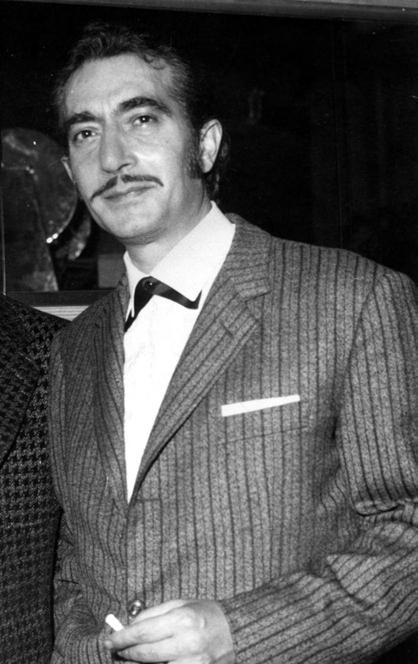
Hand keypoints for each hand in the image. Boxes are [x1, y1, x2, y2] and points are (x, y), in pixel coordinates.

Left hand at [103, 598, 234, 662]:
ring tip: (134, 656)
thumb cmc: (207, 614)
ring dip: (140, 663)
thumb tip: (130, 625)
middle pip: (145, 653)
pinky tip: (153, 663)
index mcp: (183, 619)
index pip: (143, 632)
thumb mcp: (181, 604)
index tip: (110, 640)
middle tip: (116, 649)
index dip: (122, 638)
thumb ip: (154, 613)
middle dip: (127, 652)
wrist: (237, 631)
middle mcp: (188, 642)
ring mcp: (194, 663)